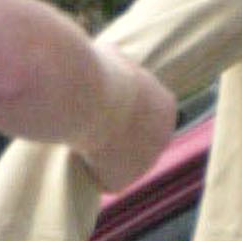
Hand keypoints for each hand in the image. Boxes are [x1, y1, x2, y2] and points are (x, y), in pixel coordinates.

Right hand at [80, 45, 175, 193]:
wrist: (85, 97)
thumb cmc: (95, 73)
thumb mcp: (111, 58)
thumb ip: (116, 69)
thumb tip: (104, 61)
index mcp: (166, 107)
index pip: (144, 117)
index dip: (119, 112)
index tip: (99, 105)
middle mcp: (162, 139)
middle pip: (133, 143)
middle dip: (112, 137)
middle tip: (85, 123)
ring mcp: (144, 164)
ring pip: (116, 163)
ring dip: (98, 154)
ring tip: (78, 134)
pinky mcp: (121, 181)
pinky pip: (100, 179)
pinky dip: (86, 170)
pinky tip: (76, 152)